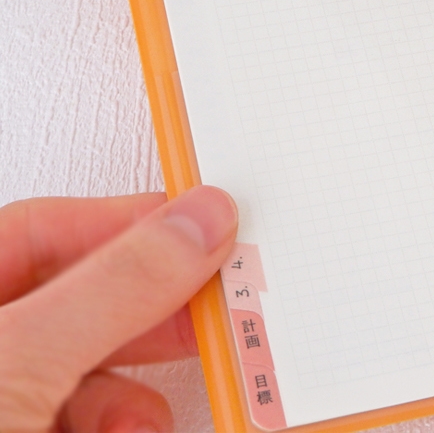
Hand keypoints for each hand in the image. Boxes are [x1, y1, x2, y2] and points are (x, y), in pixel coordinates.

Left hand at [0, 186, 237, 432]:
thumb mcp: (23, 361)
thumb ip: (112, 288)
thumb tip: (196, 223)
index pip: (40, 228)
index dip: (123, 222)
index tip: (200, 224)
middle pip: (79, 299)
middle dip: (151, 308)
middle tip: (213, 303)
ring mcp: (8, 398)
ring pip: (92, 366)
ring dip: (138, 389)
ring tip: (154, 406)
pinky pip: (94, 417)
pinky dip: (126, 423)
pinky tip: (133, 432)